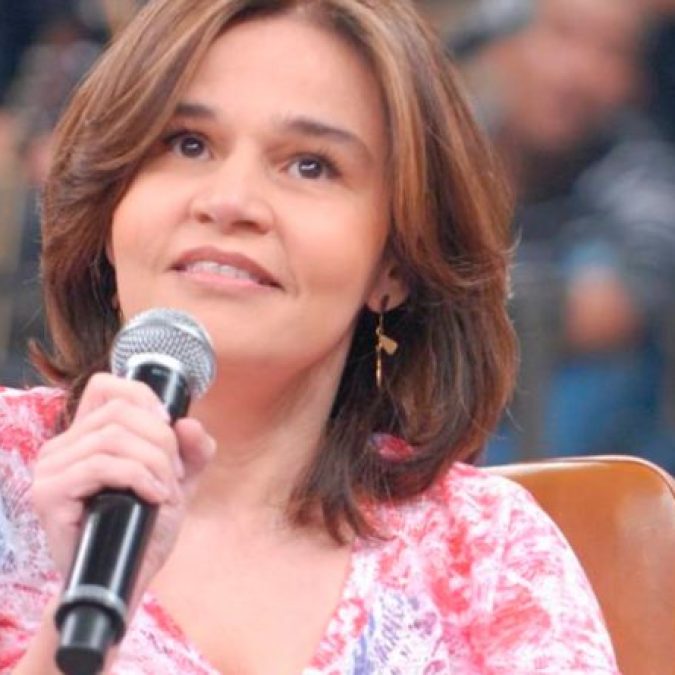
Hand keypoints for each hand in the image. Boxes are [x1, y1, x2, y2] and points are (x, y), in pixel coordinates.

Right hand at [31, 372, 215, 598]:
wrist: (125, 579)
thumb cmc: (144, 528)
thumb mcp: (178, 481)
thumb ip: (193, 451)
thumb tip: (189, 424)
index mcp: (86, 435)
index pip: (106, 386)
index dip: (144, 397)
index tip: (170, 427)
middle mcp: (62, 446)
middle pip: (121, 412)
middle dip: (162, 440)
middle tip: (175, 475)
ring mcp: (51, 469)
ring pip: (114, 438)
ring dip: (154, 463)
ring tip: (166, 491)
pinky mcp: (49, 493)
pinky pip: (101, 466)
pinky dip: (139, 477)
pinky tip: (154, 496)